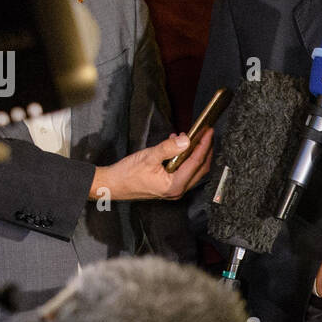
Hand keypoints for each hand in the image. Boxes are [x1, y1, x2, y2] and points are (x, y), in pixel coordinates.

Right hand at [90, 129, 212, 201]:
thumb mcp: (148, 157)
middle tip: (206, 133)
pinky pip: (183, 170)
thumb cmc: (127, 174)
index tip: (208, 132)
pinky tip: (178, 144)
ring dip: (194, 152)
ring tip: (192, 136)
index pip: (196, 162)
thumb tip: (186, 140)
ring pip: (193, 169)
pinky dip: (185, 157)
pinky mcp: (170, 185)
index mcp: (175, 185)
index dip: (204, 145)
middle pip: (200, 168)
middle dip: (204, 149)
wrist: (112, 185)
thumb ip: (168, 148)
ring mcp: (174, 189)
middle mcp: (178, 190)